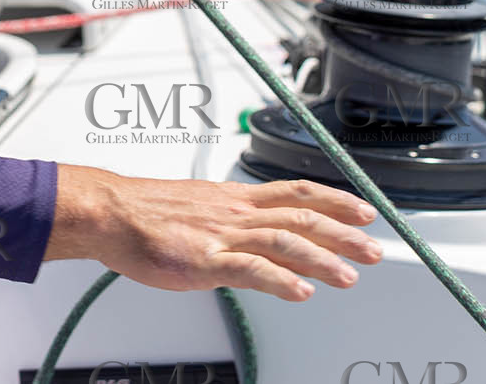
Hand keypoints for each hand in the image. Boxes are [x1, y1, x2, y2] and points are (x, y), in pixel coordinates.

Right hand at [48, 166, 383, 300]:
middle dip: (343, 233)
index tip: (364, 209)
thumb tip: (258, 238)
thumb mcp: (199, 208)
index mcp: (235, 198)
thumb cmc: (146, 212)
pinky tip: (301, 293)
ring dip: (321, 259)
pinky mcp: (204, 260)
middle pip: (301, 216)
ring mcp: (221, 235)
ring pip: (283, 241)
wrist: (110, 212)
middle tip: (375, 250)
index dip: (335, 200)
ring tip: (349, 276)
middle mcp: (235, 212)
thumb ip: (232, 223)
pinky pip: (248, 269)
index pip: (296, 192)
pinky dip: (279, 280)